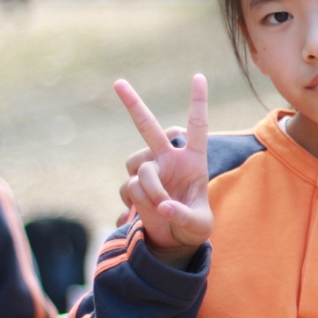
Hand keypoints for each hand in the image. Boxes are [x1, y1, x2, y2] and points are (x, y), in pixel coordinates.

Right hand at [114, 75, 211, 269]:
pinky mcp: (134, 185)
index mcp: (194, 159)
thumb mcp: (199, 225)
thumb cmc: (194, 227)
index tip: (198, 76)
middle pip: (148, 127)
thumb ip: (183, 215)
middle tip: (118, 82)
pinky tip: (146, 214)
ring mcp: (149, 170)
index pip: (197, 125)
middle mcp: (169, 159)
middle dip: (133, 105)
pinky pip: (131, 188)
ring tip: (161, 205)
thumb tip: (162, 205)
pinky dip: (139, 202)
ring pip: (140, 169)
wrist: (174, 241)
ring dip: (149, 188)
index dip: (198, 101)